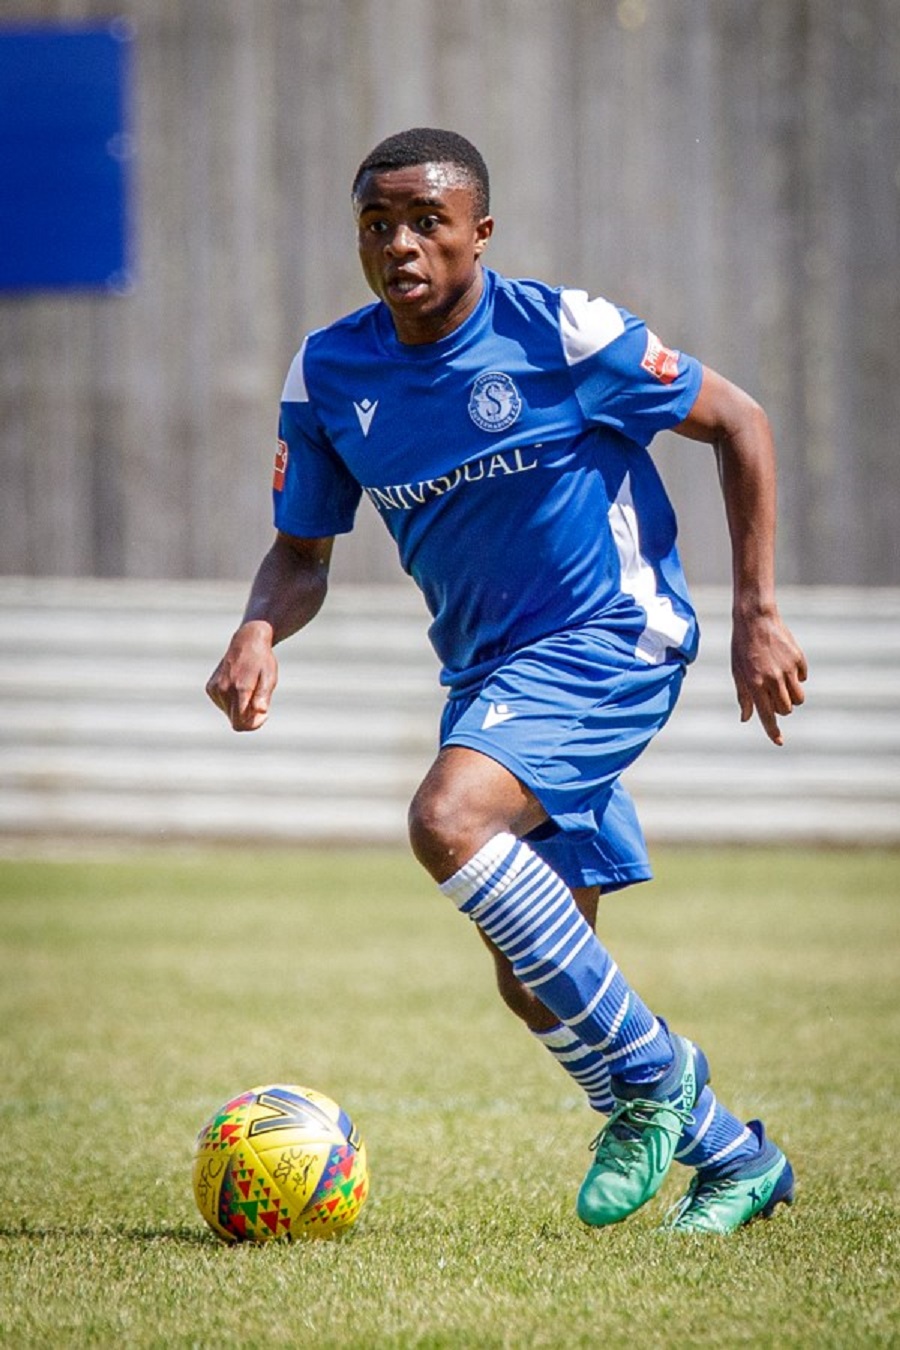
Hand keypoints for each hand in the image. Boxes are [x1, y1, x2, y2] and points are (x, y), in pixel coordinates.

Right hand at [206, 621, 277, 731]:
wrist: (247, 641)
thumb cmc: (262, 661)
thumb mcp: (269, 677)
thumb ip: (264, 696)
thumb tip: (261, 711)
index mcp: (240, 689)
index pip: (241, 724)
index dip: (254, 724)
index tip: (264, 712)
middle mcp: (224, 690)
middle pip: (235, 721)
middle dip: (249, 717)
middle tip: (260, 699)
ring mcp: (215, 689)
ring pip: (229, 714)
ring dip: (241, 708)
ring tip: (250, 688)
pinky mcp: (210, 688)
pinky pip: (222, 705)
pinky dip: (232, 701)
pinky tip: (239, 686)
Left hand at [731, 610, 807, 744]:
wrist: (755, 619)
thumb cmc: (742, 647)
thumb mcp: (737, 672)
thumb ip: (743, 696)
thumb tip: (746, 718)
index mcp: (755, 684)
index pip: (767, 715)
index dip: (773, 731)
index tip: (779, 742)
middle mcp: (773, 679)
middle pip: (786, 710)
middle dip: (781, 708)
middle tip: (772, 695)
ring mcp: (787, 669)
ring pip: (799, 699)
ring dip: (792, 697)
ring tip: (782, 685)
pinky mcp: (798, 659)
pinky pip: (803, 678)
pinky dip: (797, 678)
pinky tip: (786, 666)